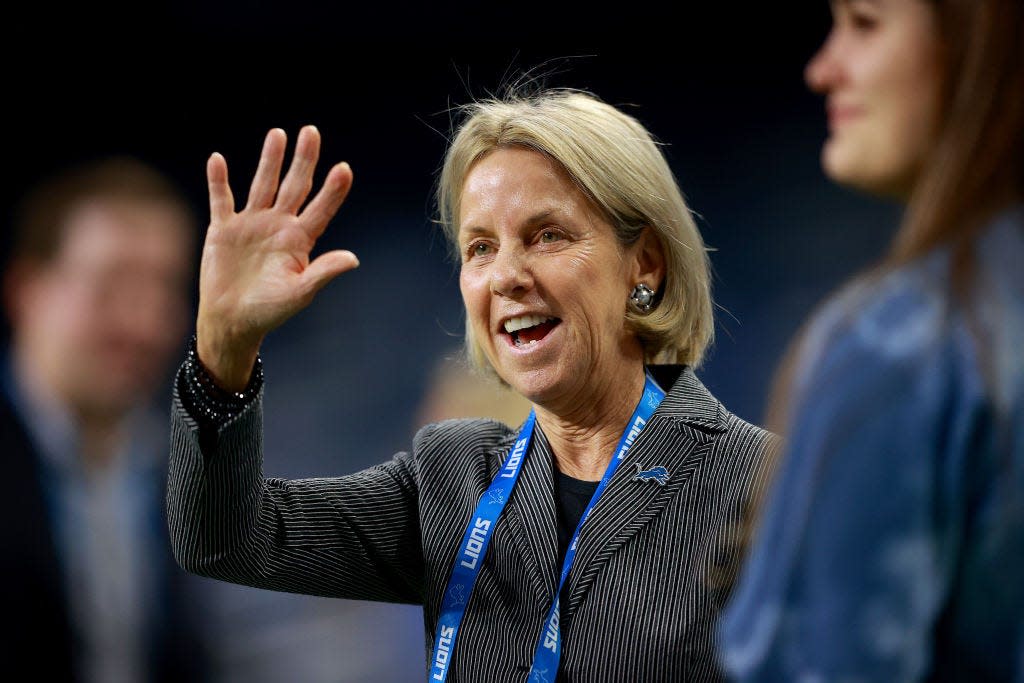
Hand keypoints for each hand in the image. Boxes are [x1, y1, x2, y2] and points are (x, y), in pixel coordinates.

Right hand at [196, 125, 358, 390]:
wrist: (232, 320)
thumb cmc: (270, 311)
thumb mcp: (300, 293)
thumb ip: (323, 272)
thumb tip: (353, 259)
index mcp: (299, 240)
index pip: (321, 208)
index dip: (333, 190)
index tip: (344, 169)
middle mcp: (278, 225)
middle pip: (295, 185)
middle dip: (304, 160)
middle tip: (311, 131)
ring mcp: (251, 224)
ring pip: (263, 184)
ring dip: (269, 160)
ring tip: (278, 134)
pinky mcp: (224, 229)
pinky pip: (221, 199)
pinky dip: (218, 180)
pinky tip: (217, 159)